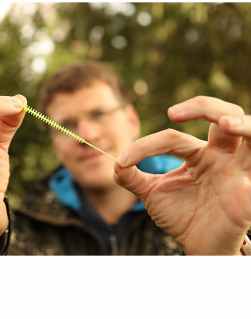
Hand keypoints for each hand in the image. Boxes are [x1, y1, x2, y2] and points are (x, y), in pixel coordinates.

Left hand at [114, 96, 250, 254]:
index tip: (124, 161)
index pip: (173, 137)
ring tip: (225, 123)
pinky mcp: (248, 195)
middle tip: (173, 113)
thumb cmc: (180, 215)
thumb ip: (132, 177)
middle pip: (225, 115)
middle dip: (204, 106)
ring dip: (244, 124)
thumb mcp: (151, 193)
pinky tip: (245, 175)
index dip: (146, 146)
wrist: (197, 246)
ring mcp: (239, 172)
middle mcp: (221, 156)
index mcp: (198, 154)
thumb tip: (115, 161)